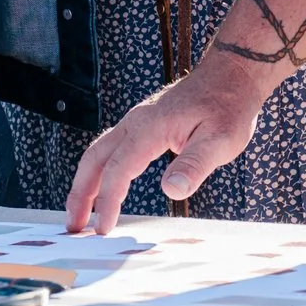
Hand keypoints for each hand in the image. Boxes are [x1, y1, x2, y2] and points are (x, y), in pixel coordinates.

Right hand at [65, 59, 265, 234]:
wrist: (231, 76)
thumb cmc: (228, 107)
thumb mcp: (221, 140)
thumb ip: (194, 165)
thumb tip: (170, 190)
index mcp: (150, 127)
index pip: (118, 169)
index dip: (108, 201)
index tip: (103, 229)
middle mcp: (136, 122)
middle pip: (94, 159)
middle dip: (80, 193)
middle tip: (73, 226)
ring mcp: (137, 121)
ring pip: (98, 152)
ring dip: (85, 182)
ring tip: (80, 212)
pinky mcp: (143, 124)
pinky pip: (111, 148)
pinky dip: (99, 171)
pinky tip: (103, 186)